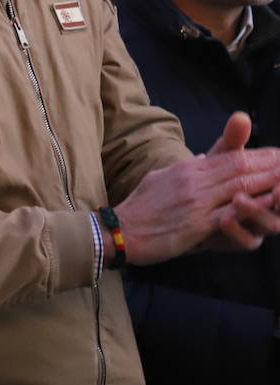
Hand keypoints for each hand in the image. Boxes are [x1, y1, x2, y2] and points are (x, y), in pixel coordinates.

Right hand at [115, 112, 279, 264]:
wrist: (120, 230)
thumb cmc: (139, 208)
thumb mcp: (160, 179)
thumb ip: (184, 170)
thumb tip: (200, 160)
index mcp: (186, 169)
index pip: (230, 156)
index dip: (258, 154)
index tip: (278, 154)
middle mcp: (194, 180)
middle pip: (240, 167)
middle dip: (271, 165)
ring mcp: (196, 201)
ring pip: (241, 187)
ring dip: (270, 182)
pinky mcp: (197, 224)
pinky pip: (232, 213)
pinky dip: (253, 208)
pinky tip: (269, 204)